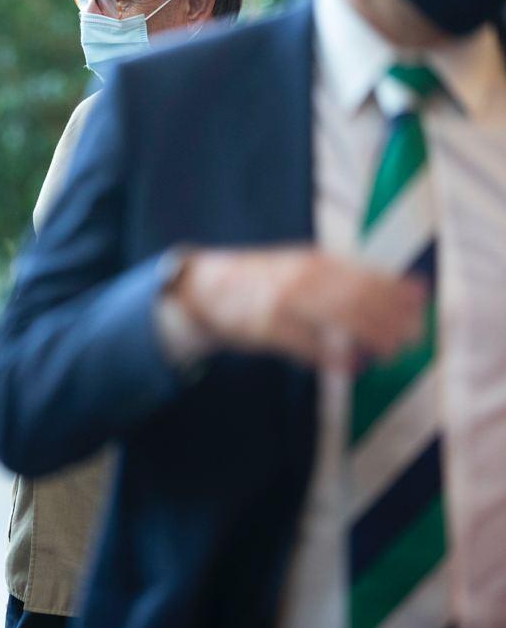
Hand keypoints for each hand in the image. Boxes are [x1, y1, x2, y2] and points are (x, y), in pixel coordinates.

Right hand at [174, 247, 427, 367]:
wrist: (205, 286)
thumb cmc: (264, 279)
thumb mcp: (302, 266)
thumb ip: (345, 277)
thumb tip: (404, 288)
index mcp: (312, 261)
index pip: (364, 273)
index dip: (395, 290)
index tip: (422, 305)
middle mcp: (300, 278)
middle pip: (354, 297)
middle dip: (387, 317)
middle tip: (414, 337)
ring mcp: (281, 302)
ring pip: (333, 318)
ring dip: (366, 335)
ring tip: (391, 352)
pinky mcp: (264, 328)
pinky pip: (303, 343)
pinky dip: (329, 355)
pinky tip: (352, 366)